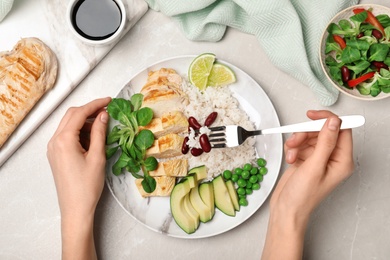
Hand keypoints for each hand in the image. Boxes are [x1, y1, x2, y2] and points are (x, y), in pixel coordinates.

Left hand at [47, 97, 110, 259]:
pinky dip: (80, 132)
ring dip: (85, 122)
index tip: (110, 101)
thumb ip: (100, 133)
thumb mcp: (97, 157)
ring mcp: (53, 148)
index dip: (95, 104)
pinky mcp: (56, 155)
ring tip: (103, 126)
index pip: (79, 113)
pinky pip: (67, 136)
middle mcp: (54, 141)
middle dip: (89, 110)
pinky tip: (93, 137)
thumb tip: (104, 115)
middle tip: (107, 110)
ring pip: (69, 125)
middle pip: (71, 116)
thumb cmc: (87, 185)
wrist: (75, 208)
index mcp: (63, 140)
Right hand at [262, 110, 353, 259]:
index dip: (328, 120)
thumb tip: (334, 122)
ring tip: (291, 154)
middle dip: (306, 134)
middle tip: (296, 140)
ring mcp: (319, 159)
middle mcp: (333, 158)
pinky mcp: (307, 159)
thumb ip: (325, 142)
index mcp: (342, 161)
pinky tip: (290, 159)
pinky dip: (293, 148)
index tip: (312, 116)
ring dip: (297, 142)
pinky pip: (301, 143)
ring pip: (309, 136)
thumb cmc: (303, 196)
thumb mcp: (314, 167)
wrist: (286, 209)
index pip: (342, 130)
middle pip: (322, 131)